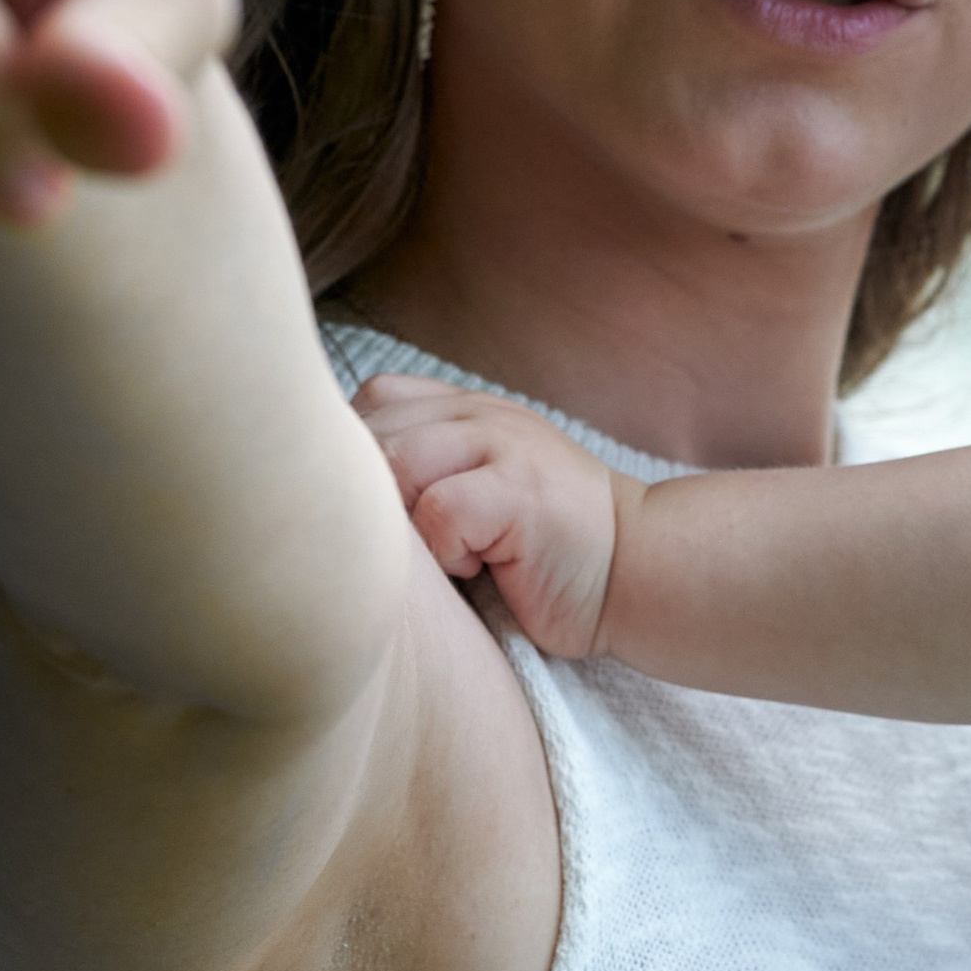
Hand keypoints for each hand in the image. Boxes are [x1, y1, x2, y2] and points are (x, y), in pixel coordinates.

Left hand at [354, 373, 631, 658]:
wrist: (636, 570)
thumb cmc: (543, 550)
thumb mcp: (479, 489)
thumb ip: (423, 471)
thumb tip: (334, 493)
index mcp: (464, 410)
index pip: (373, 400)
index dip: (360, 458)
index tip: (383, 516)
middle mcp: (480, 415)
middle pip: (371, 435)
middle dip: (372, 503)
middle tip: (416, 550)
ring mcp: (503, 444)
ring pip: (396, 463)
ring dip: (407, 526)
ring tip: (450, 555)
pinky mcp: (519, 490)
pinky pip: (438, 511)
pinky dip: (447, 552)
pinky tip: (481, 567)